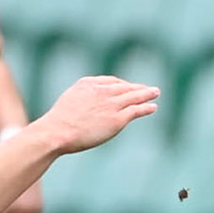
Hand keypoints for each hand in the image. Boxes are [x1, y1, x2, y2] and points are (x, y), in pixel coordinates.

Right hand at [35, 75, 159, 155]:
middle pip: (125, 87)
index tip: (129, 88)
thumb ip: (83, 97)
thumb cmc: (59, 122)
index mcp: (89, 84)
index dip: (123, 85)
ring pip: (134, 96)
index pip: (111, 82)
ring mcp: (111, 105)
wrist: (58, 131)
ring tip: (155, 93)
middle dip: (138, 88)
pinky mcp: (117, 119)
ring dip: (146, 94)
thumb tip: (89, 104)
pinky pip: (136, 110)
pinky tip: (152, 107)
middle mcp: (102, 91)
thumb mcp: (70, 99)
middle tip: (149, 89)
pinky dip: (146, 108)